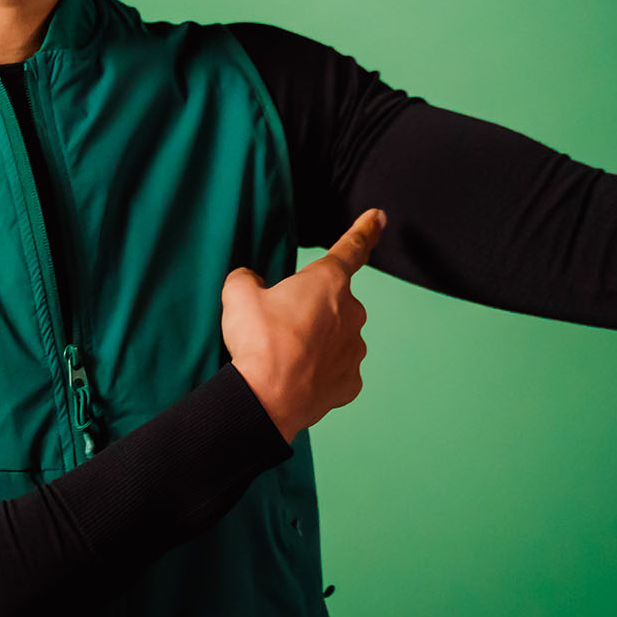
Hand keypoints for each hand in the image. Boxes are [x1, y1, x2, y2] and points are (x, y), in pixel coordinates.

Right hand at [221, 207, 386, 443]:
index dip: (365, 230)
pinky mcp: (350, 381)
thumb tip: (251, 281)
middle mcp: (351, 312)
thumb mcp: (238, 295)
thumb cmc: (258, 342)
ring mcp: (354, 349)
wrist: (265, 400)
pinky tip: (298, 377)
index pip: (351, 248)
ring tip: (284, 355)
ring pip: (337, 336)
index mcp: (328, 282)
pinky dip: (319, 371)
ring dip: (316, 341)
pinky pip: (335, 368)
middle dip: (312, 308)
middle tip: (280, 325)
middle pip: (335, 301)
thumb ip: (247, 279)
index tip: (379, 217)